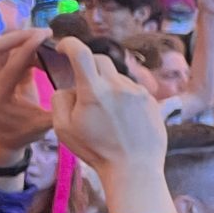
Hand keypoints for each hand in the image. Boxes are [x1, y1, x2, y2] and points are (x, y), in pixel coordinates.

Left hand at [0, 27, 53, 164]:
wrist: (5, 136)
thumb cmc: (23, 132)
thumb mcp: (42, 126)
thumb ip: (58, 110)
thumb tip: (79, 94)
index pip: (12, 64)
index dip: (29, 46)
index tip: (47, 35)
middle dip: (21, 35)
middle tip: (46, 32)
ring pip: (1, 45)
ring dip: (22, 37)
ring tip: (46, 36)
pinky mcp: (0, 71)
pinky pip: (10, 50)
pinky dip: (26, 45)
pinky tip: (44, 48)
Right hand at [50, 38, 168, 180]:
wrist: (134, 168)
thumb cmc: (96, 151)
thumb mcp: (63, 128)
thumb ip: (61, 100)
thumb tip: (70, 87)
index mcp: (94, 92)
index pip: (81, 52)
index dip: (70, 44)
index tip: (63, 47)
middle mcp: (118, 87)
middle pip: (101, 60)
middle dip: (88, 64)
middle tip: (82, 80)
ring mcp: (138, 92)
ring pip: (118, 76)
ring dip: (107, 84)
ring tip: (105, 111)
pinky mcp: (152, 101)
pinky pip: (133, 90)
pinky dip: (123, 96)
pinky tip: (121, 117)